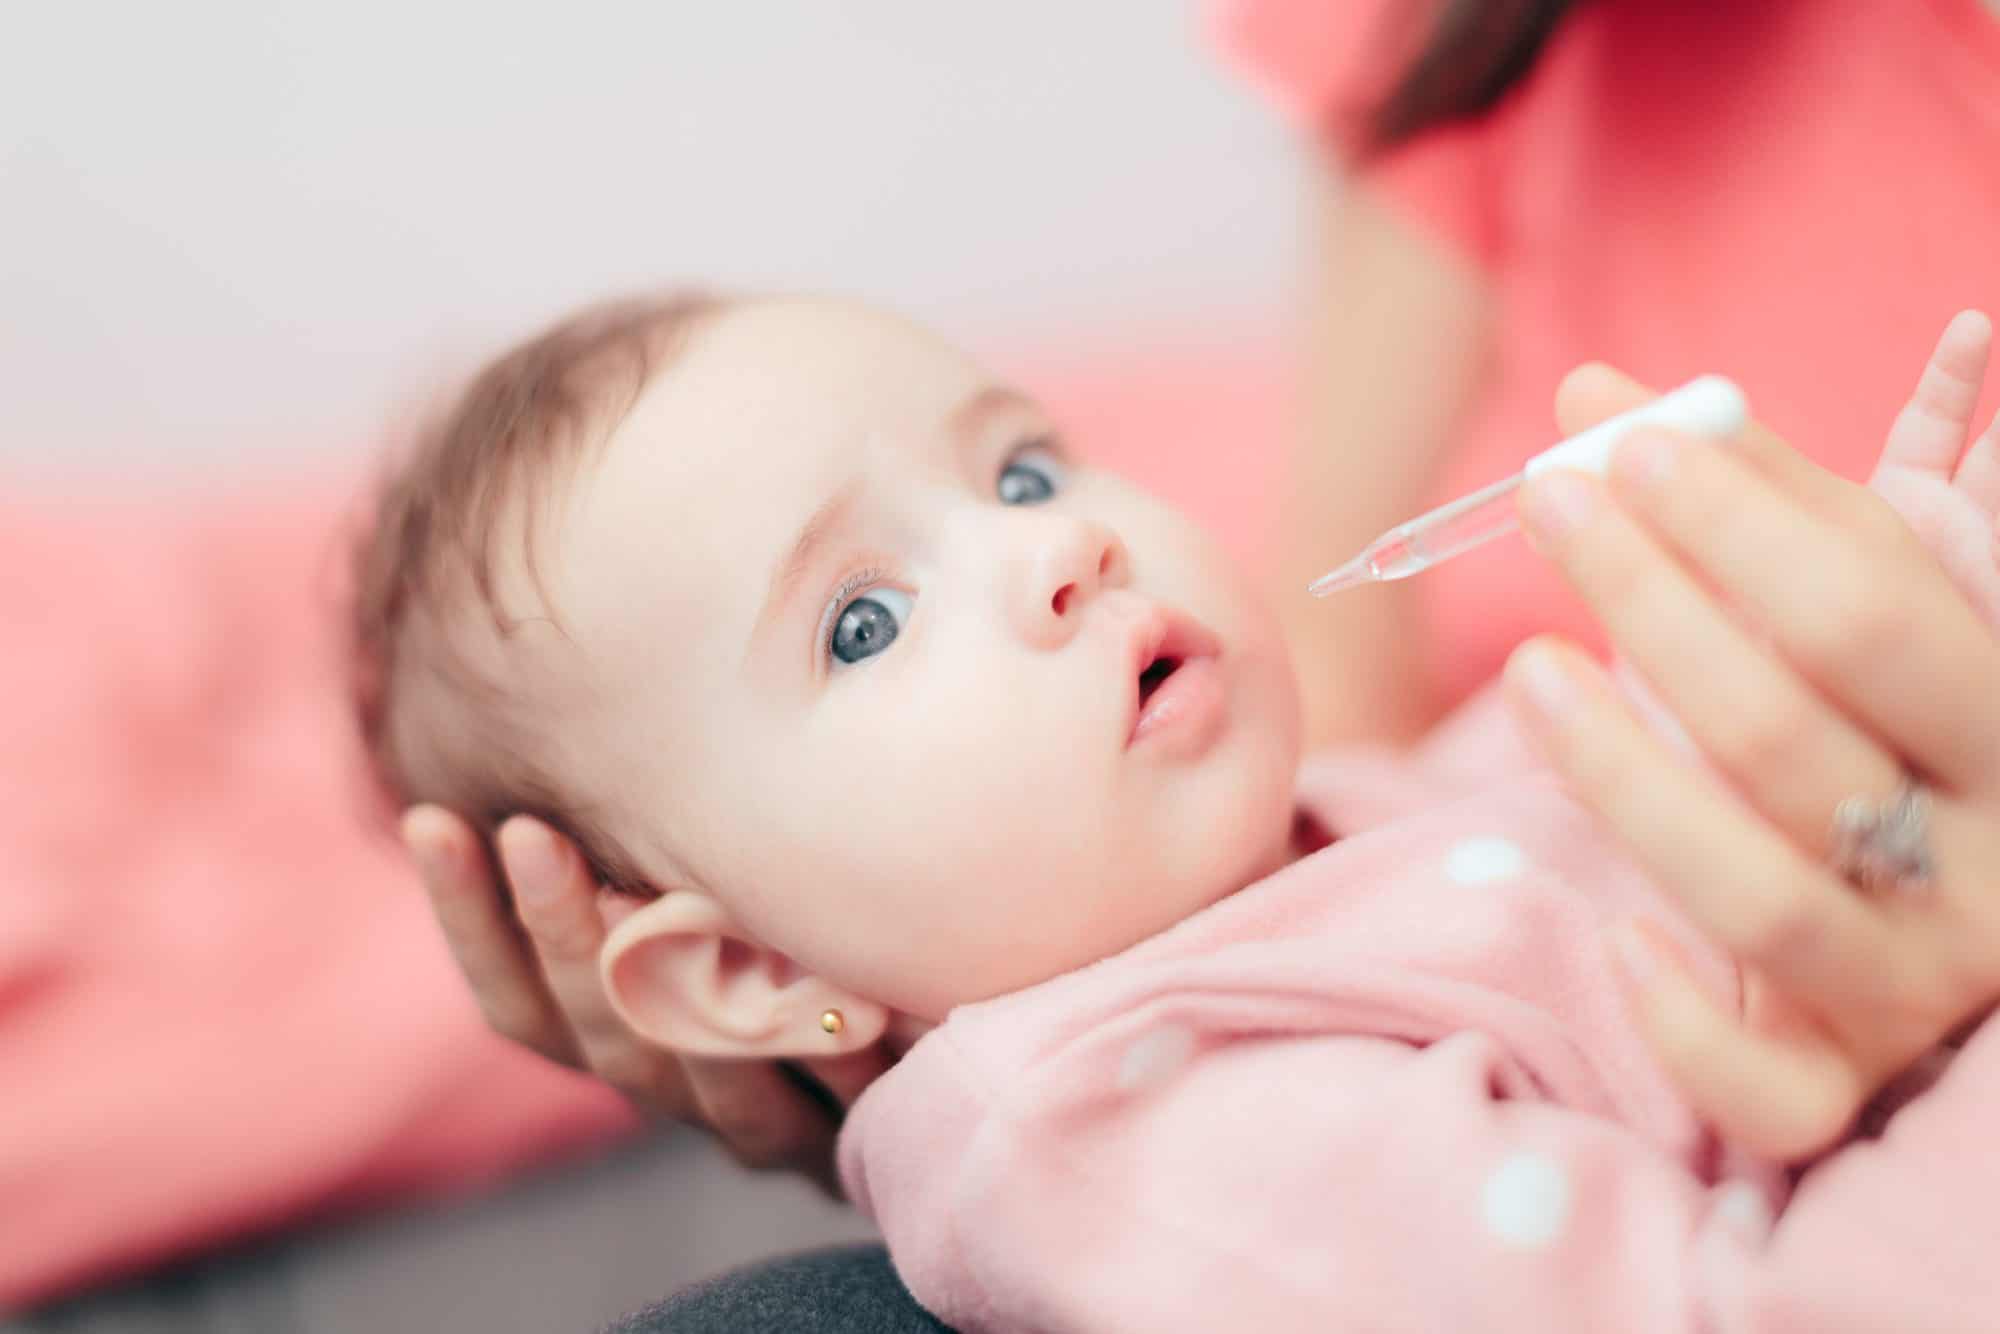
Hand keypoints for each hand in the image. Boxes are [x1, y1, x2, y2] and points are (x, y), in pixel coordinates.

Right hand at [402, 805, 892, 1189]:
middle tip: (528, 834)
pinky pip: (781, 1107)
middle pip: (576, 1025)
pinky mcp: (816, 1154)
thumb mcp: (734, 894)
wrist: (929, 1100)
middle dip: (549, 928)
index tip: (430, 820)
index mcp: (616, 1036)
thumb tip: (606, 708)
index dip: (465, 914)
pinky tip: (773, 993)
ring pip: (667, 1065)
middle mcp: (663, 1086)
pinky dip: (772, 1048)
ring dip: (656, 986)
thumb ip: (668, 845)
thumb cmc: (819, 961)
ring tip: (632, 899)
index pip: (511, 991)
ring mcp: (734, 1125)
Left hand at [1502, 312, 1999, 1160]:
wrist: (1966, 892)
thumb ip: (1756, 500)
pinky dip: (1689, 1029)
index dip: (1736, 526)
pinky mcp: (1844, 1074)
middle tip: (1549, 505)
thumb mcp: (1866, 598)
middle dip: (1654, 609)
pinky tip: (1619, 937)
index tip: (1619, 446)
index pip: (1867, 616)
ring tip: (1531, 668)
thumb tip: (1597, 394)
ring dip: (1625, 782)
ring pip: (1764, 903)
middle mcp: (1987, 863)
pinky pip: (1772, 1097)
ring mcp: (1918, 982)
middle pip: (1792, 744)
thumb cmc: (1891, 715)